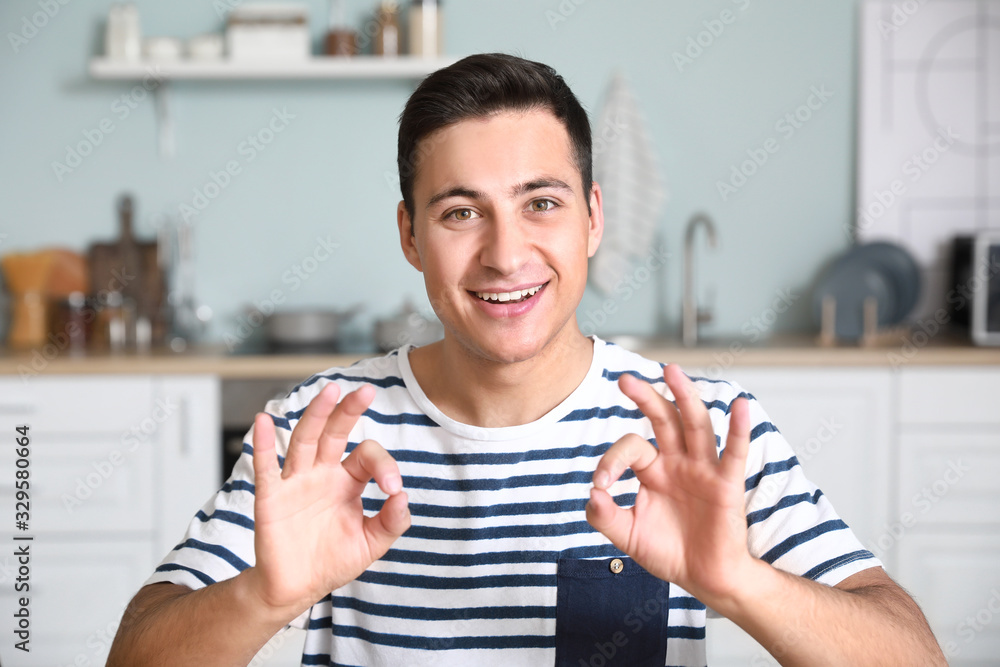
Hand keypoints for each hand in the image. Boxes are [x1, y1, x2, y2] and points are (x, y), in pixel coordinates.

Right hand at [247, 383, 409, 617]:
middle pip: (335, 433)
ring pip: (305, 441)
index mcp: (348, 480)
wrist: (296, 588)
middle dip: (349, 411)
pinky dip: (264, 444)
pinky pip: (266, 467)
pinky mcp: (271, 497)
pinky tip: (263, 420)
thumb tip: (403, 497)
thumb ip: (391, 522)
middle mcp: (322, 474)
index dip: (385, 466)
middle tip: (366, 391)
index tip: (392, 489)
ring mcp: (296, 482)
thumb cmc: (332, 561)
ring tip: (330, 392)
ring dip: (317, 415)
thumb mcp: (371, 544)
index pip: (367, 455)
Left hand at [585, 364, 751, 603]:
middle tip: (625, 379)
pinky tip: (740, 407)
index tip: (602, 485)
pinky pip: (733, 454)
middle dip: (645, 397)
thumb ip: (605, 516)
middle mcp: (678, 462)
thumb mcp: (627, 535)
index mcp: (653, 469)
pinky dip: (739, 430)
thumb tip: (592, 493)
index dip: (612, 460)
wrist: (704, 578)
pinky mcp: (726, 485)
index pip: (631, 447)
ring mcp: (703, 470)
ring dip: (684, 397)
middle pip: (663, 419)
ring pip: (695, 426)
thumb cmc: (668, 552)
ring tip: (672, 371)